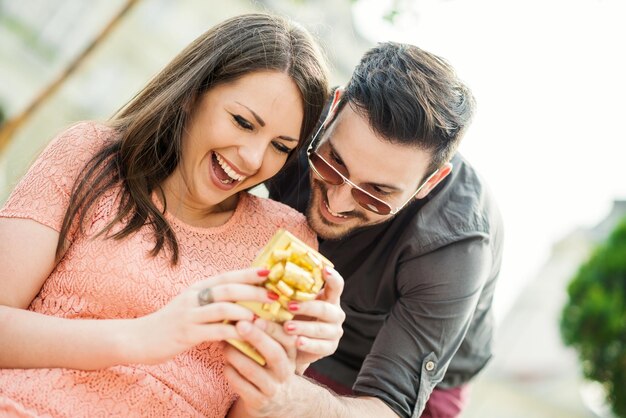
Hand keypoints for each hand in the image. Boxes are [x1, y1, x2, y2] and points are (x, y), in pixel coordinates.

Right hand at [128, 268, 273, 363]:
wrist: (138, 338)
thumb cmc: (171, 324)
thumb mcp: (191, 306)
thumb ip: (213, 301)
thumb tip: (242, 299)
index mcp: (198, 288)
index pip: (227, 276)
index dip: (249, 273)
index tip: (270, 272)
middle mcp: (194, 296)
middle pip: (229, 288)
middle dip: (254, 291)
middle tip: (275, 296)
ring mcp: (189, 314)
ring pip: (223, 308)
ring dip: (246, 312)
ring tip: (264, 318)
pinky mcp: (186, 333)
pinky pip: (214, 331)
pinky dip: (233, 333)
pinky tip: (246, 336)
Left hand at [224, 319, 301, 416]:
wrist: (278, 401)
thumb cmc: (272, 365)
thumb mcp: (278, 350)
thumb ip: (269, 333)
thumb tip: (246, 306)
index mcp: (291, 354)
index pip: (287, 339)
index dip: (274, 329)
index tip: (258, 318)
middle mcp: (285, 371)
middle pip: (274, 354)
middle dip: (257, 338)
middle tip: (240, 324)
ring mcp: (272, 388)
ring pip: (253, 370)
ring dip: (236, 355)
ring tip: (224, 343)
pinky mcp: (258, 402)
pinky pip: (241, 385)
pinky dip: (230, 372)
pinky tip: (226, 364)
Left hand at [282, 266, 344, 370]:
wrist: (294, 347)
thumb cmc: (291, 317)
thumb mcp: (291, 302)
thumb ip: (288, 290)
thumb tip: (267, 271)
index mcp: (328, 298)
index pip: (336, 285)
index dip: (332, 277)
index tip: (324, 270)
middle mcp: (335, 314)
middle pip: (326, 308)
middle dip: (307, 307)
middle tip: (289, 306)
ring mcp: (334, 331)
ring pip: (321, 328)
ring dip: (303, 327)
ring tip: (287, 327)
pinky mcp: (330, 347)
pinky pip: (320, 346)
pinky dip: (308, 344)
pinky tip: (297, 342)